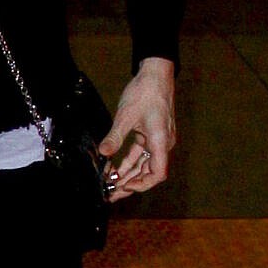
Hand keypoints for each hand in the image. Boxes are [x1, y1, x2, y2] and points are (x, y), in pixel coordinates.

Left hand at [99, 56, 176, 201]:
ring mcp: (158, 140)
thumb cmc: (145, 92)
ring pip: (144, 164)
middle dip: (130, 184)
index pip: (158, 173)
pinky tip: (115, 169)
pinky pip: (141, 154)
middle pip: (149, 173)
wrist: (155, 74)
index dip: (142, 184)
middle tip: (112, 194)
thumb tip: (104, 153)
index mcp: (161, 141)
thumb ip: (115, 137)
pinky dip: (129, 162)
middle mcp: (163, 144)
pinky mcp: (152, 135)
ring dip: (128, 175)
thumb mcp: (126, 115)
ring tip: (111, 185)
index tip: (124, 187)